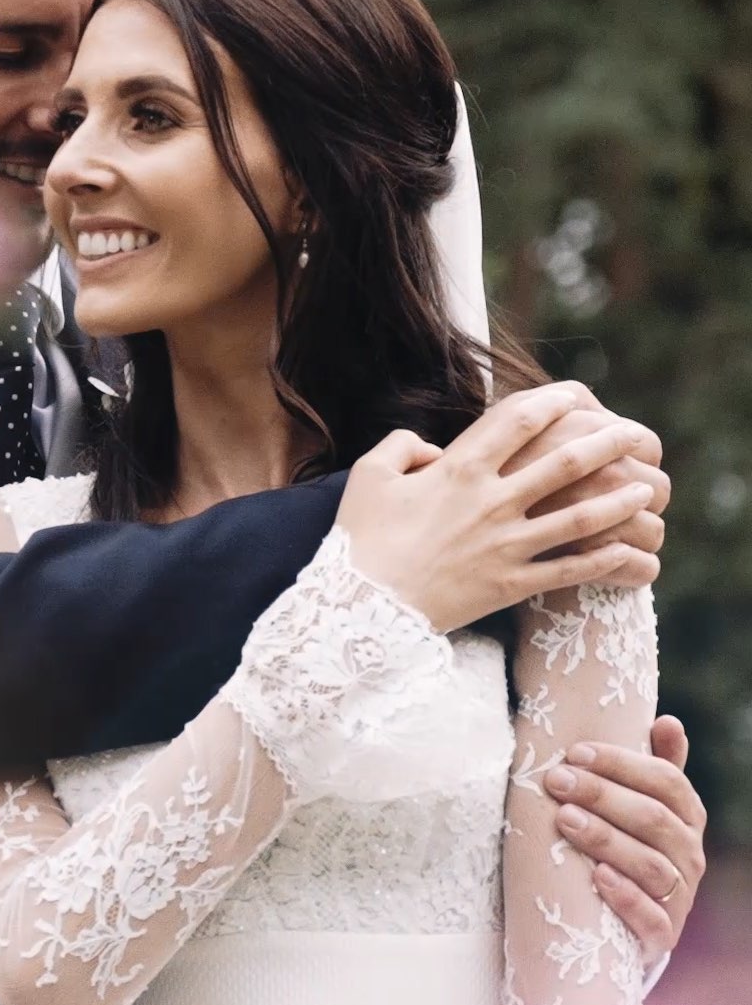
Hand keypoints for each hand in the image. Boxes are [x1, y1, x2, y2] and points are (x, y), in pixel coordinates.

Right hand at [336, 388, 657, 633]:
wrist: (362, 607)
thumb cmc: (361, 538)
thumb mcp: (370, 475)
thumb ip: (402, 445)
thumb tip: (432, 447)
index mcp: (460, 468)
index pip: (519, 421)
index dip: (553, 403)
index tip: (577, 397)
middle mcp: (492, 501)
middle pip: (565, 464)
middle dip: (606, 444)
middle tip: (634, 434)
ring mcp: (505, 545)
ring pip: (578, 517)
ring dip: (616, 501)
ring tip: (644, 489)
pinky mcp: (510, 585)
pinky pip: (566, 570)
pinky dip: (601, 561)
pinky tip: (627, 551)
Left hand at [544, 715, 706, 965]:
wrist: (619, 920)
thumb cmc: (627, 842)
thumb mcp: (639, 802)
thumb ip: (654, 763)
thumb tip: (668, 721)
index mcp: (688, 816)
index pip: (666, 780)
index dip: (621, 764)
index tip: (574, 752)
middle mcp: (690, 856)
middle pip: (653, 819)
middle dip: (601, 795)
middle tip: (556, 781)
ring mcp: (679, 898)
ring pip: (651, 866)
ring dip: (606, 840)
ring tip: (565, 821)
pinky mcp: (661, 936)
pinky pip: (650, 918)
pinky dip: (625, 897)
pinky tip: (597, 877)